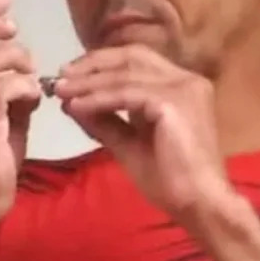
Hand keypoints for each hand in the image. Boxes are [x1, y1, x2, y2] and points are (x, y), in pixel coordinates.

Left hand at [55, 45, 232, 225]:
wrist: (199, 204)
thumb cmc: (171, 180)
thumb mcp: (130, 144)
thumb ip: (105, 121)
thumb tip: (71, 103)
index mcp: (181, 87)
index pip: (137, 60)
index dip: (102, 63)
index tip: (70, 75)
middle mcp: (186, 80)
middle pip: (131, 56)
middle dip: (92, 64)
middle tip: (59, 76)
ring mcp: (183, 88)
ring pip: (125, 74)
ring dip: (88, 81)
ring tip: (60, 91)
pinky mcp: (173, 102)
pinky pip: (126, 94)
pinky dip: (98, 98)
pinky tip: (77, 106)